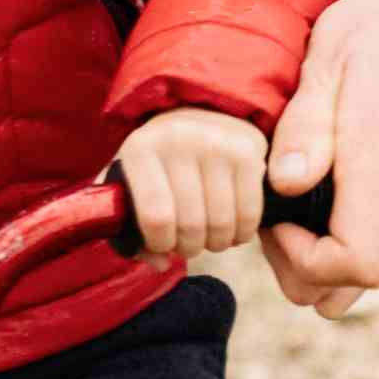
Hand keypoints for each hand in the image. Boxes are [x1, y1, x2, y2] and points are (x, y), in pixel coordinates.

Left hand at [115, 108, 266, 261]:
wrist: (198, 116)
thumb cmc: (160, 164)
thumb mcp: (131, 187)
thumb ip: (128, 230)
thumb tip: (160, 262)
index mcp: (140, 149)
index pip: (155, 217)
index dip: (160, 243)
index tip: (163, 243)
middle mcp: (177, 139)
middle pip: (190, 224)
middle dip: (189, 247)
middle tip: (188, 244)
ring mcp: (216, 142)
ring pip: (221, 223)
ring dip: (216, 243)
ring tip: (209, 237)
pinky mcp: (247, 151)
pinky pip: (249, 213)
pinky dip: (241, 233)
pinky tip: (232, 229)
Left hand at [259, 0, 378, 319]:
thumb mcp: (333, 54)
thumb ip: (307, 123)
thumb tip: (286, 184)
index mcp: (378, 167)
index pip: (359, 264)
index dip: (305, 259)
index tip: (279, 214)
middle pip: (342, 288)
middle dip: (292, 265)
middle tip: (271, 206)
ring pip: (351, 275)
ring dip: (309, 256)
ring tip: (286, 197)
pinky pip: (363, 243)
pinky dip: (328, 236)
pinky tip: (309, 185)